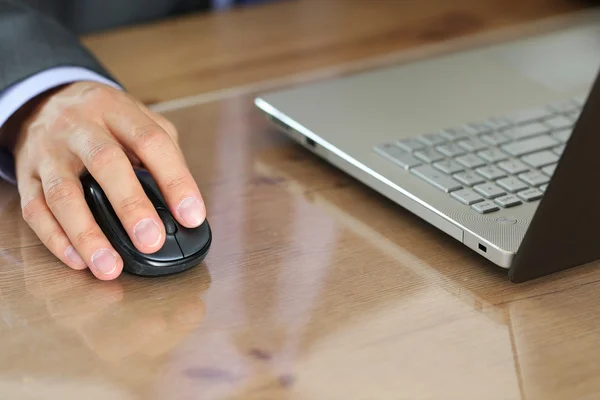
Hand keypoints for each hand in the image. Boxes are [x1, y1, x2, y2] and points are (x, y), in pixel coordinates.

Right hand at [13, 81, 205, 279]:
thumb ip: (163, 153)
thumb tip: (185, 203)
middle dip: (131, 206)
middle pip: (105, 163)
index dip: (175, 179)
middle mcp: (80, 127)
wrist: (44, 99)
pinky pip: (35, 210)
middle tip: (151, 241)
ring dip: (88, 235)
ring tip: (110, 266)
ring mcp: (49, 151)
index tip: (192, 215)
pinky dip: (56, 239)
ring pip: (63, 194)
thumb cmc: (102, 119)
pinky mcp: (26, 175)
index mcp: (116, 110)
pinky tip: (78, 259)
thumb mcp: (137, 119)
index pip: (151, 141)